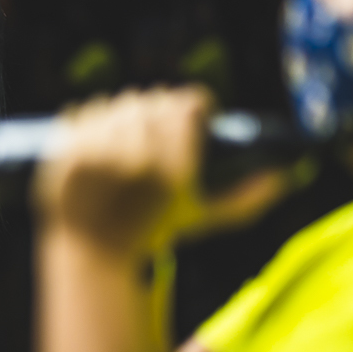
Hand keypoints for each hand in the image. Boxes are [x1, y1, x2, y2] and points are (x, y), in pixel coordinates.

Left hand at [33, 86, 290, 251]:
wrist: (95, 251)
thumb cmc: (154, 233)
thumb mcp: (204, 218)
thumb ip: (247, 198)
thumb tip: (285, 178)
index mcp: (172, 165)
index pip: (189, 103)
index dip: (194, 108)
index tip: (192, 118)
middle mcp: (136, 153)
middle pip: (155, 99)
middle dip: (160, 114)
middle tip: (158, 138)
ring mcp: (97, 148)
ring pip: (120, 101)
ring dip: (127, 116)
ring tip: (128, 144)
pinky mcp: (67, 147)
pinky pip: (86, 109)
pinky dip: (94, 121)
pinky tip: (100, 144)